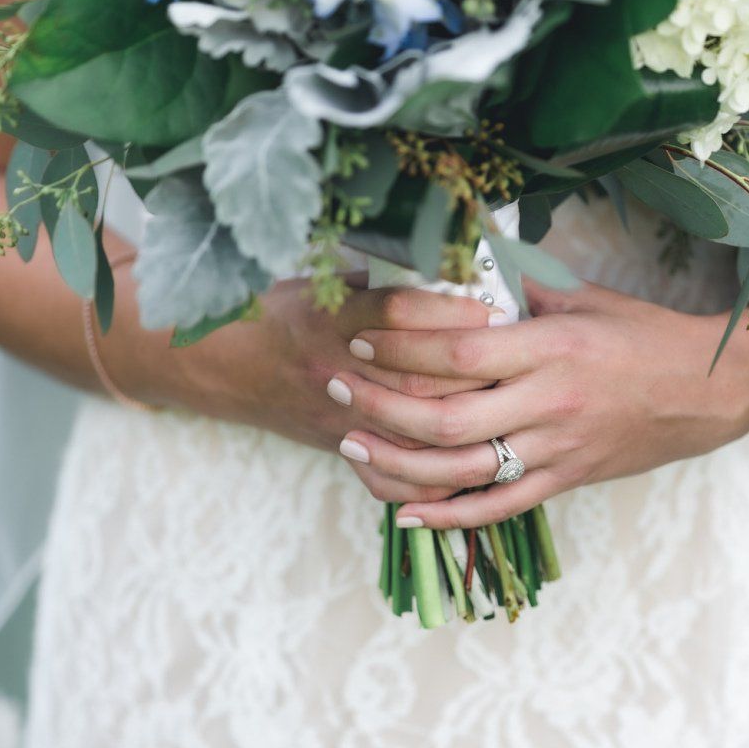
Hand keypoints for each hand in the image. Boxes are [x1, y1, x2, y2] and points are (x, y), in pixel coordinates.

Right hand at [168, 276, 494, 469]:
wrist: (229, 366)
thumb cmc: (288, 313)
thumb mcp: (327, 282)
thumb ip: (384, 281)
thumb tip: (455, 268)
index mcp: (326, 317)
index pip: (393, 312)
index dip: (444, 310)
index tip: (489, 307)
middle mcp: (332, 369)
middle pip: (413, 378)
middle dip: (473, 373)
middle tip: (519, 364)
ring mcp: (337, 417)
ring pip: (410, 432)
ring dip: (465, 426)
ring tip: (509, 412)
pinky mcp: (342, 448)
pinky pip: (391, 479)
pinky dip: (433, 479)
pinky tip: (473, 466)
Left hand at [328, 279, 748, 527]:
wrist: (710, 390)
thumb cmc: (645, 334)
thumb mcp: (583, 297)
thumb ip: (520, 290)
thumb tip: (460, 266)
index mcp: (551, 347)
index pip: (458, 349)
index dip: (401, 346)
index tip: (360, 337)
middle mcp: (550, 402)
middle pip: (446, 416)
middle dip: (379, 405)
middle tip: (335, 388)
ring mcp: (557, 449)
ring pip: (462, 470)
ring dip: (398, 462)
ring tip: (350, 445)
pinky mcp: (566, 481)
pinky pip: (497, 508)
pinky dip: (448, 515)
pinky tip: (405, 510)